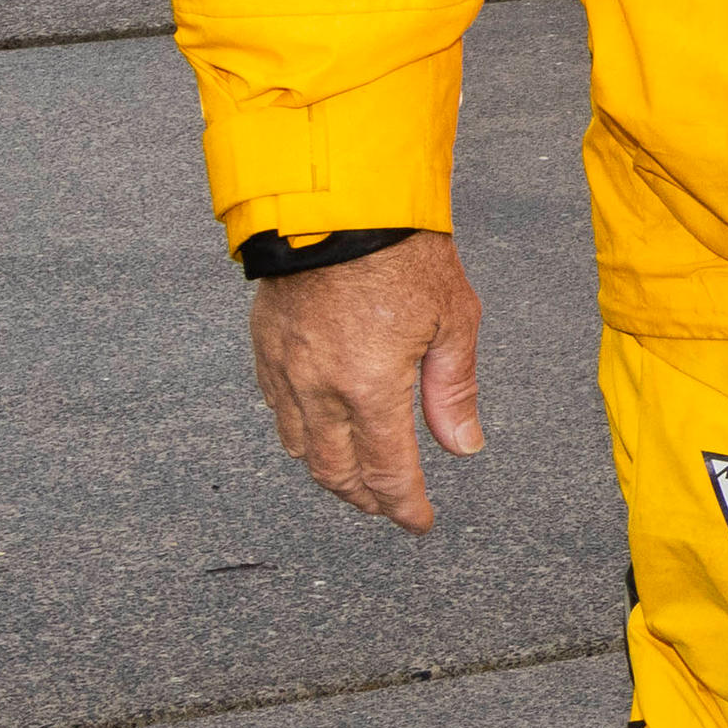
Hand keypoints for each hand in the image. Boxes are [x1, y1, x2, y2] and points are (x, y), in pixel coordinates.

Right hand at [252, 234, 486, 532]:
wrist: (340, 204)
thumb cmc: (404, 255)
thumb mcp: (454, 321)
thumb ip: (453, 391)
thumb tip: (463, 446)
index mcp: (369, 388)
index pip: (387, 471)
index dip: (404, 505)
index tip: (419, 522)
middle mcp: (318, 388)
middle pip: (335, 470)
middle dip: (365, 498)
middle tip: (390, 507)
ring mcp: (284, 369)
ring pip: (298, 446)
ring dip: (328, 470)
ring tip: (356, 477)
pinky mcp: (264, 346)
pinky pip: (275, 407)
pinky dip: (298, 431)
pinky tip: (317, 429)